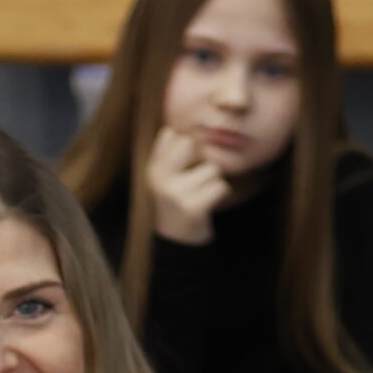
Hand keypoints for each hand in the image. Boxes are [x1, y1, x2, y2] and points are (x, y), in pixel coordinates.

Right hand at [145, 124, 228, 244]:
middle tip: (196, 182)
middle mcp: (159, 179)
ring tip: (201, 196)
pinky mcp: (192, 208)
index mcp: (152, 169)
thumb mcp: (165, 177)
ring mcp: (175, 193)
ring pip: (212, 169)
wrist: (178, 244)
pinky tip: (210, 205)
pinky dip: (221, 196)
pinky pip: (220, 187)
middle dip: (201, 161)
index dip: (187, 148)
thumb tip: (183, 127)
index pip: (173, 135)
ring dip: (213, 182)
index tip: (185, 166)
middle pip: (192, 146)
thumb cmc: (177, 204)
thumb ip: (170, 152)